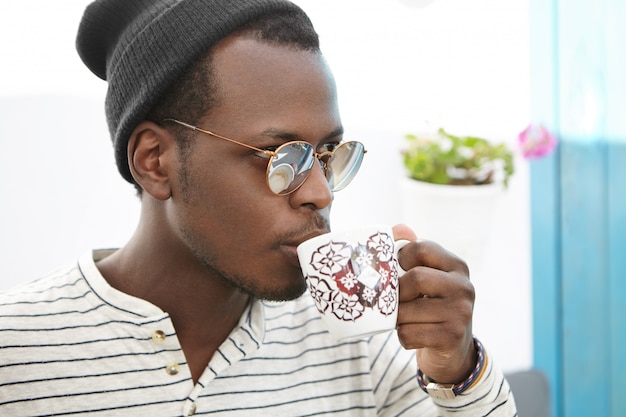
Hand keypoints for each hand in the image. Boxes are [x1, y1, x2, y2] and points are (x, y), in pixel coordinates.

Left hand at [392, 224, 475, 383]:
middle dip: (397, 293)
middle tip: (397, 302)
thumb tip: (400, 229)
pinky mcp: (452, 336)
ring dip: (397, 319)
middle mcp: (464, 286)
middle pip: (415, 278)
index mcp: (457, 266)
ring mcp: (461, 312)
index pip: (421, 248)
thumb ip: (411, 252)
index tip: (399, 271)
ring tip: (406, 320)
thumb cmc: (432, 307)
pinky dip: (403, 337)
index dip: (400, 258)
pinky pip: (408, 333)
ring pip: (407, 310)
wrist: (453, 352)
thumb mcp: (429, 277)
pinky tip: (414, 336)